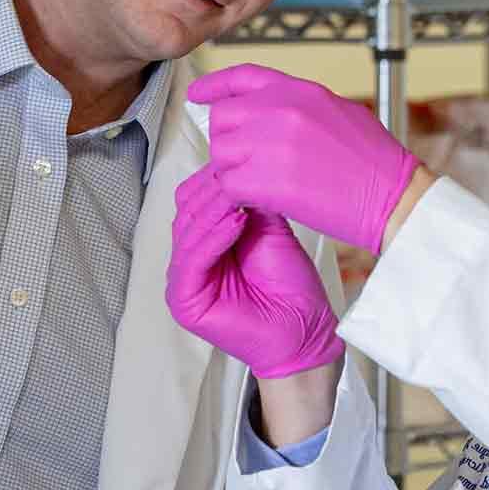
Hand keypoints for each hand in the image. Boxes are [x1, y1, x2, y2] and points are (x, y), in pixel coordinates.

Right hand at [167, 165, 342, 379]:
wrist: (305, 331)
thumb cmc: (290, 287)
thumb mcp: (270, 230)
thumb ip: (251, 201)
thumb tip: (240, 164)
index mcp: (203, 244)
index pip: (194, 200)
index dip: (213, 178)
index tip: (238, 158)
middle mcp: (188, 261)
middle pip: (187, 213)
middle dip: (214, 190)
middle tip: (239, 171)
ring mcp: (183, 282)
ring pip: (189, 233)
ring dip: (215, 210)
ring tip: (240, 193)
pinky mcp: (184, 302)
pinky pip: (193, 260)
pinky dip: (213, 238)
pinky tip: (236, 222)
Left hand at [188, 63, 417, 252]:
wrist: (394, 196)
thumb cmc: (375, 162)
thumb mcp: (338, 111)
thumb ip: (298, 107)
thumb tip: (266, 112)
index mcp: (300, 91)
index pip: (242, 77)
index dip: (215, 85)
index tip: (198, 94)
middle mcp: (281, 110)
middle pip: (223, 119)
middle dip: (228, 142)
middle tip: (247, 162)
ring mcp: (273, 144)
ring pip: (222, 155)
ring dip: (233, 173)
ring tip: (261, 184)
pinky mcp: (269, 181)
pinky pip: (230, 186)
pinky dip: (240, 197)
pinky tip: (262, 201)